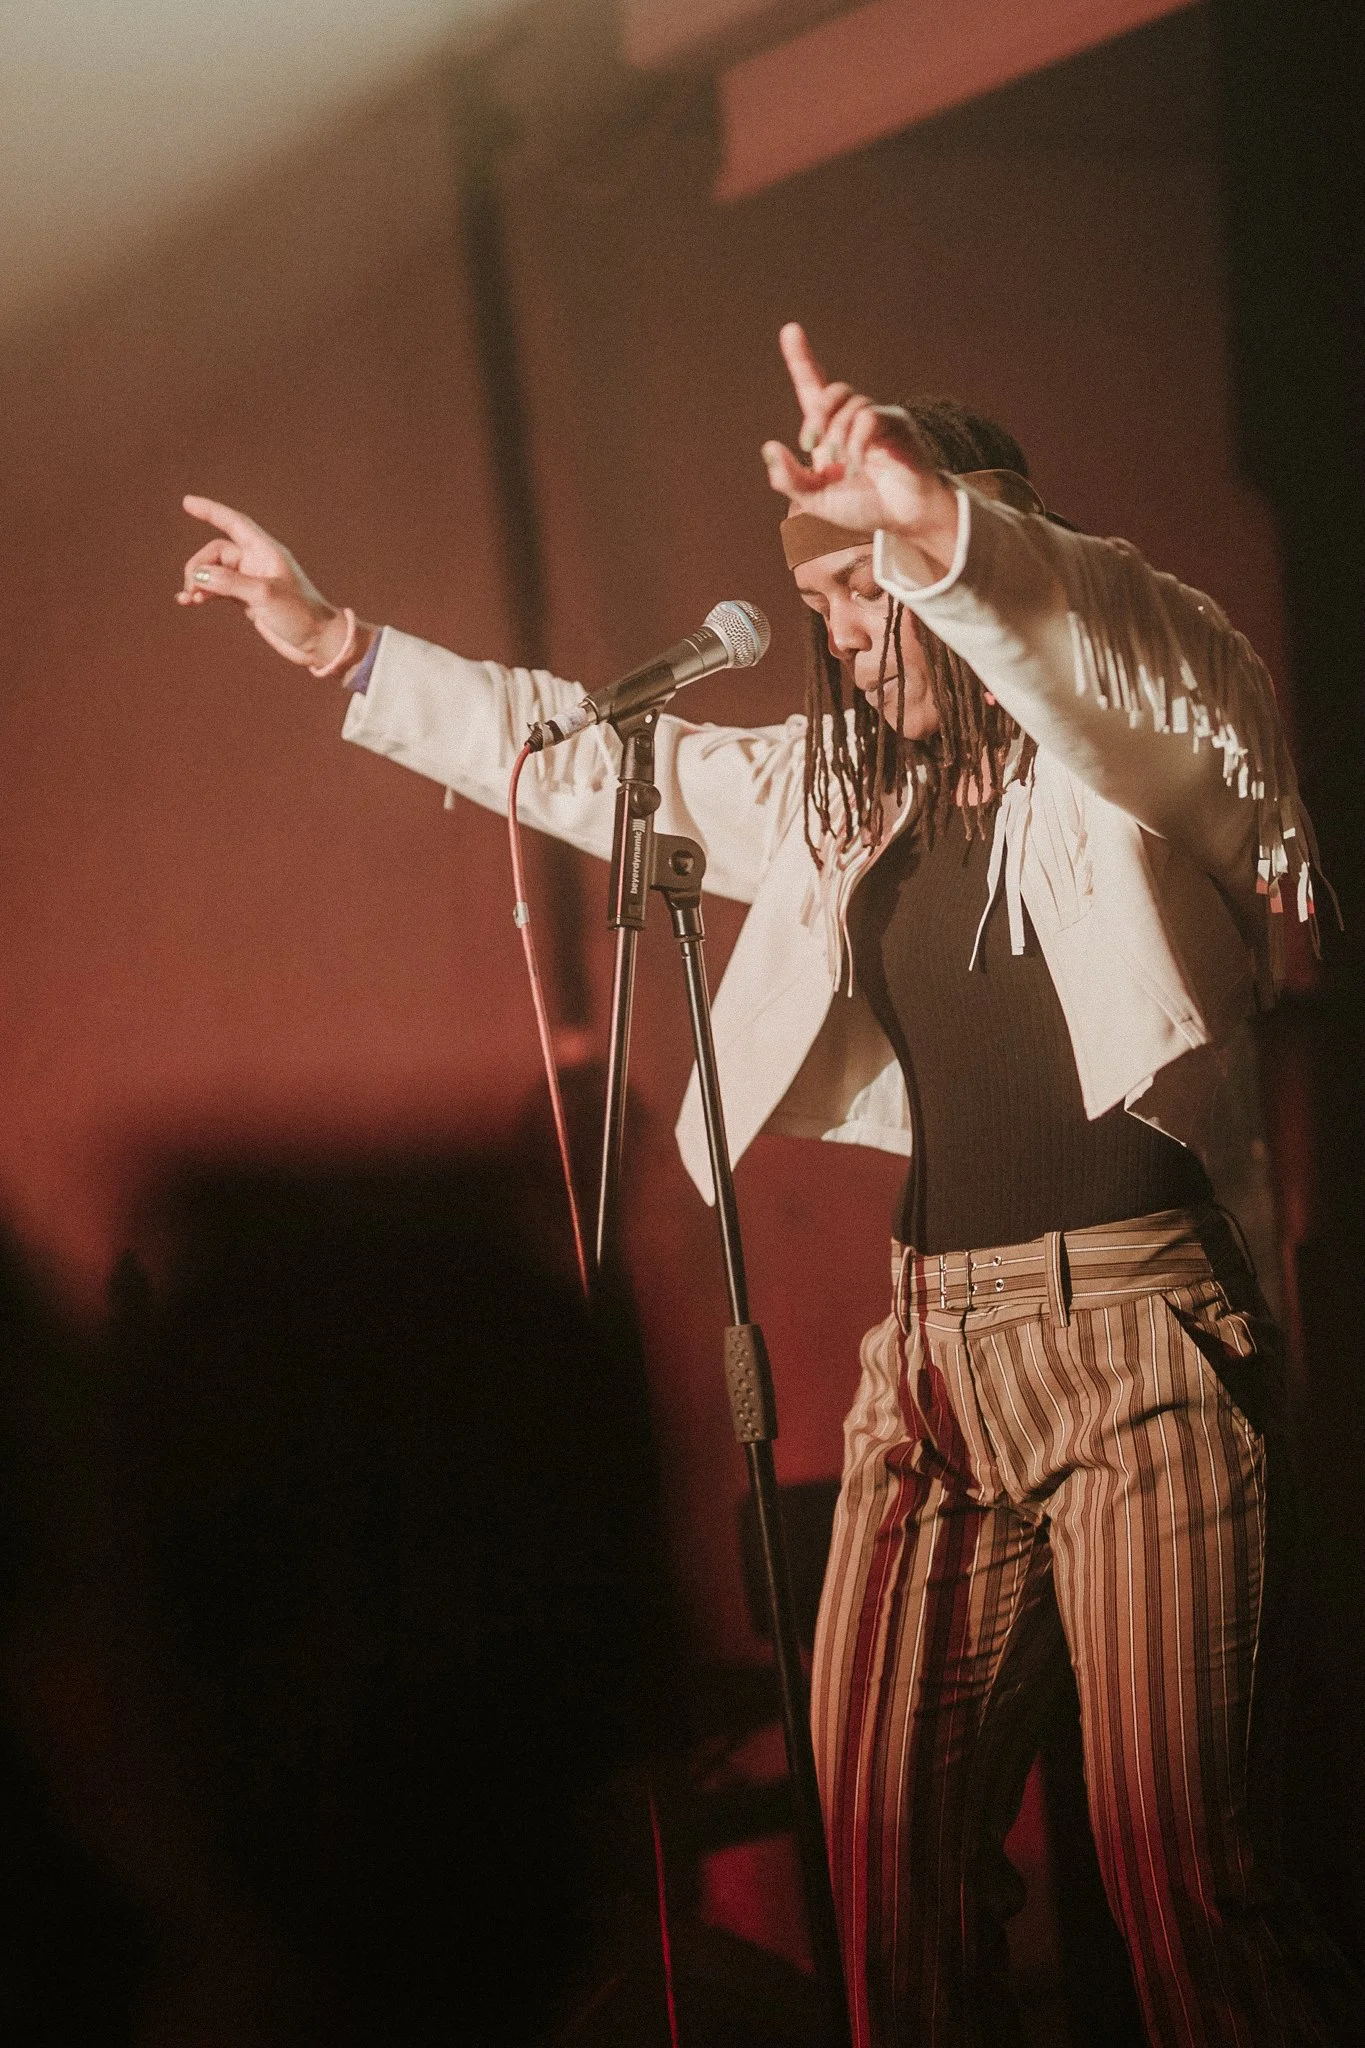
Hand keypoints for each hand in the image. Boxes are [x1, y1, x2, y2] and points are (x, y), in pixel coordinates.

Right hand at [177, 497, 362, 669]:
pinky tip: (191, 602)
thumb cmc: (299, 614)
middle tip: (192, 589)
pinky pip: (219, 590)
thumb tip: (198, 575)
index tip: (187, 502)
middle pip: (216, 553)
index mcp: (266, 551)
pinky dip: (205, 594)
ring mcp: (251, 581)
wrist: (318, 642)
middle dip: (199, 567)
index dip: (211, 511)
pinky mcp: (248, 600)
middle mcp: (257, 562)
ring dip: (199, 582)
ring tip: (188, 599)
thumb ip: (229, 583)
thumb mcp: (263, 594)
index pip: (234, 523)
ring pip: (215, 572)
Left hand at [762, 325, 958, 571]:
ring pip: (850, 405)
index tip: (790, 330)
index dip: (801, 358)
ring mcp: (877, 418)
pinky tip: (860, 463)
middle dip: (816, 416)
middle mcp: (854, 418)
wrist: (903, 518)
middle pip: (831, 390)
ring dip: (839, 436)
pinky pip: (869, 418)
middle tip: (812, 445)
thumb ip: (788, 479)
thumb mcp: (816, 499)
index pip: (813, 387)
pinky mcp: (896, 424)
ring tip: (847, 466)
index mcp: (831, 431)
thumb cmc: (865, 506)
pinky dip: (857, 442)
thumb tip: (769, 446)